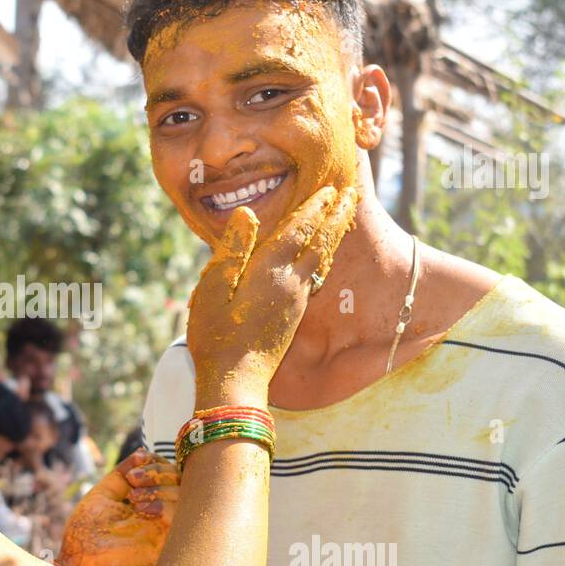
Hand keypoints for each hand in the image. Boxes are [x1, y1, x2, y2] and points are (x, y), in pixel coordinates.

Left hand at [56, 449, 176, 565]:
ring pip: (187, 499)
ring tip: (134, 497)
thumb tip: (141, 454)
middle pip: (182, 483)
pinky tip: (142, 509)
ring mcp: (166, 530)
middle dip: (159, 472)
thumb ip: (122, 472)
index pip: (169, 475)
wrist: (76, 560)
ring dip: (160, 488)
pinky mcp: (167, 547)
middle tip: (133, 479)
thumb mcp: (104, 493)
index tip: (135, 464)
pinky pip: (182, 522)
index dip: (157, 463)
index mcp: (149, 503)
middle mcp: (161, 516)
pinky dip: (165, 507)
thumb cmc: (86, 532)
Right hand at [187, 185, 359, 405]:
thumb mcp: (214, 287)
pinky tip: (320, 256)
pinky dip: (322, 257)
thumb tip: (247, 212)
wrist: (235, 378)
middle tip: (351, 195)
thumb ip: (233, 249)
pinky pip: (314, 275)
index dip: (314, 207)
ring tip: (341, 218)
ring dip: (332, 235)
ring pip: (321, 259)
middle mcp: (290, 283)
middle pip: (320, 242)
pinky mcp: (293, 316)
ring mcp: (295, 301)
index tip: (331, 187)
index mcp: (270, 271)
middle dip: (335, 216)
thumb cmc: (216, 333)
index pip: (298, 230)